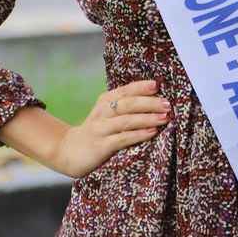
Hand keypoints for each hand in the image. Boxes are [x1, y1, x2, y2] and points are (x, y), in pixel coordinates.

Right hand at [0, 79, 170, 179]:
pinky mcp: (100, 146)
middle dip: (150, 103)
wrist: (69, 151)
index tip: (158, 85)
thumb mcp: (108, 114)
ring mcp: (100, 129)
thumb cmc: (98, 130)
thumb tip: (157, 98)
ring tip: (164, 117)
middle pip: (128, 104)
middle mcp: (102, 112)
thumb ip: (126, 106)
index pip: (126, 90)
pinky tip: (151, 132)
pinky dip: (138, 135)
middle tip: (167, 104)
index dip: (142, 87)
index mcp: (105, 100)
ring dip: (147, 118)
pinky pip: (122, 139)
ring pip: (127, 121)